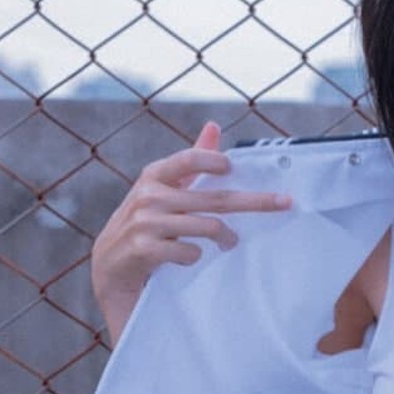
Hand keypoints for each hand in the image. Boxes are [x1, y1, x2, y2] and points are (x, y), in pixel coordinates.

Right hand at [91, 121, 292, 344]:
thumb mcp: (161, 190)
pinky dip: (195, 257)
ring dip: (225, 238)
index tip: (234, 168)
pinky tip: (188, 258)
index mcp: (154, 176)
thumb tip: (214, 127)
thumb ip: (190, 162)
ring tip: (229, 243)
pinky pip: (190, 252)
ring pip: (207, 227)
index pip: (189, 159)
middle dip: (255, 201)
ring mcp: (147, 223)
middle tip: (284, 203)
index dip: (214, 161)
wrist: (109, 267)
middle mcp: (149, 196)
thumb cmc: (144, 223)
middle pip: (214, 198)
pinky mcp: (146, 250)